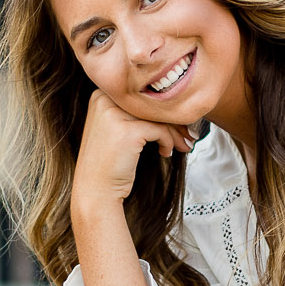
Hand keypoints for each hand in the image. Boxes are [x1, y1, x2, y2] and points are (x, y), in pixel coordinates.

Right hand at [72, 89, 192, 215]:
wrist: (96, 190)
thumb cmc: (108, 163)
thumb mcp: (117, 129)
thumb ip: (135, 114)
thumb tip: (170, 107)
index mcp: (101, 95)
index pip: (141, 97)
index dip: (162, 110)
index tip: (179, 123)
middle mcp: (104, 100)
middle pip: (150, 105)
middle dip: (174, 121)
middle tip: (188, 134)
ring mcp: (114, 114)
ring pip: (158, 117)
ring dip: (176, 133)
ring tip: (183, 145)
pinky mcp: (127, 131)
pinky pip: (160, 130)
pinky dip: (168, 142)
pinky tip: (165, 152)